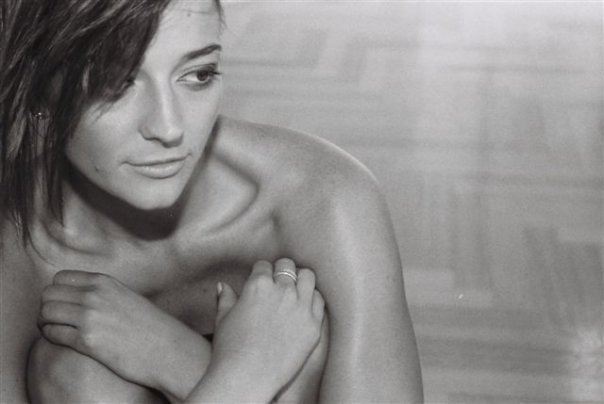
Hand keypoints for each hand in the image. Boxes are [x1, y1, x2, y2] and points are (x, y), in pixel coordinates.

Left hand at [37, 270, 207, 395]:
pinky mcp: (87, 341)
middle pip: (48, 294)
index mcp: (104, 282)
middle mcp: (94, 295)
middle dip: (49, 307)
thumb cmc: (150, 326)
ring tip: (59, 330)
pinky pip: (52, 334)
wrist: (167, 348)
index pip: (60, 278)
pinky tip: (65, 340)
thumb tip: (76, 296)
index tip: (64, 304)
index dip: (58, 292)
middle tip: (58, 319)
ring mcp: (89, 317)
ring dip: (47, 322)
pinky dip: (52, 337)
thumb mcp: (126, 296)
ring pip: (45, 313)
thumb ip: (101, 292)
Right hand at [208, 258, 324, 395]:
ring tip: (295, 290)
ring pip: (308, 277)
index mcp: (258, 285)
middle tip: (278, 283)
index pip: (264, 265)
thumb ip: (226, 298)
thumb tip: (223, 286)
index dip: (261, 272)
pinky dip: (312, 299)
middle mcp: (282, 291)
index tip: (262, 279)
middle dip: (281, 271)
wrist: (247, 377)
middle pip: (287, 267)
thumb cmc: (230, 350)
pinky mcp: (313, 324)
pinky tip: (305, 306)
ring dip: (300, 280)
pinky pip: (319, 300)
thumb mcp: (223, 319)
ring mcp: (300, 306)